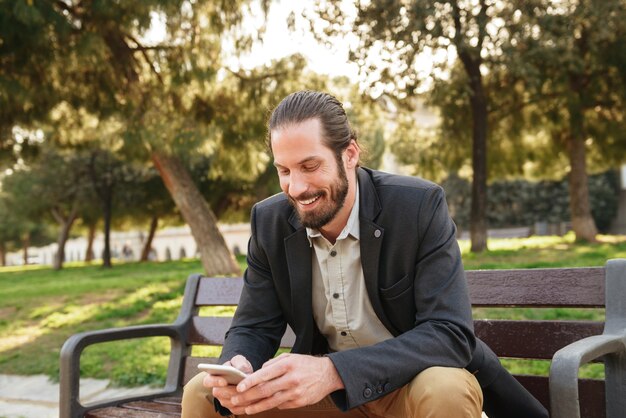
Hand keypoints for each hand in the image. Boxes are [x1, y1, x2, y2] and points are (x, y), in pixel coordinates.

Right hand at [205, 355, 253, 414]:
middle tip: (241, 389)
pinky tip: (253, 400)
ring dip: (239, 399)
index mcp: (213, 377)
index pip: (208, 381)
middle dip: (230, 391)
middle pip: (218, 393)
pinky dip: (245, 406)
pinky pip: (236, 409)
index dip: (215, 382)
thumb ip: (239, 362)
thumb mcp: (239, 360)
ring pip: (228, 403)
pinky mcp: (232, 407)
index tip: (224, 381)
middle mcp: (216, 390)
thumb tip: (240, 369)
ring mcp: (223, 400)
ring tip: (250, 393)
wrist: (244, 375)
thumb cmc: (239, 366)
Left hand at [230, 353, 344, 414]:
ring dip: (257, 406)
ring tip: (246, 409)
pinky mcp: (299, 402)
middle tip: (236, 399)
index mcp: (287, 365)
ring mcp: (295, 392)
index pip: (264, 374)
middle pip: (265, 390)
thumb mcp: (290, 357)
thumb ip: (273, 364)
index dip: (250, 382)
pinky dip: (271, 406)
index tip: (239, 387)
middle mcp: (291, 379)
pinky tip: (263, 407)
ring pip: (271, 402)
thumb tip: (257, 373)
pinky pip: (281, 405)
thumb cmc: (306, 364)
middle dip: (248, 396)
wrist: (328, 374)